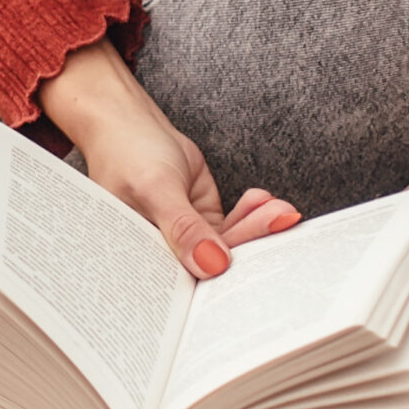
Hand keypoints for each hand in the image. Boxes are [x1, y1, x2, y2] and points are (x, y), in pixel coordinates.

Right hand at [38, 41, 298, 278]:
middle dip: (252, 244)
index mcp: (144, 262)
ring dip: (257, 226)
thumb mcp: (156, 189)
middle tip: (281, 222)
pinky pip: (234, 227)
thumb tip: (214, 266)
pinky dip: (252, 214)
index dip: (225, 282)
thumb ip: (182, 227)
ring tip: (281, 208)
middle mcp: (166, 257)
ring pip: (230, 246)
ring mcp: (188, 240)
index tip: (261, 265)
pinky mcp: (203, 222)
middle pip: (216, 265)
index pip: (189, 285)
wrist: (129, 123)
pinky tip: (264, 200)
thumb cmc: (127, 154)